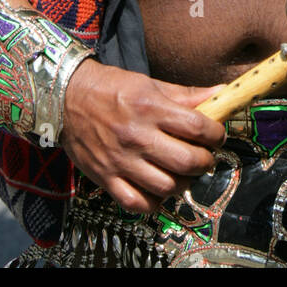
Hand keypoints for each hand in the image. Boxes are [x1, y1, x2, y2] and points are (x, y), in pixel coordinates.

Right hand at [61, 58, 226, 213]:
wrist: (66, 98)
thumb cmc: (111, 88)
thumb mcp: (149, 84)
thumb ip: (185, 95)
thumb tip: (219, 94)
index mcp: (150, 108)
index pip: (197, 127)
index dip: (215, 134)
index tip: (216, 135)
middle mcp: (137, 136)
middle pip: (186, 161)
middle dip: (205, 161)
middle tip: (204, 156)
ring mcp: (121, 161)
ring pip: (166, 186)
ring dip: (183, 183)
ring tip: (183, 172)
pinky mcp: (106, 178)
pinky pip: (136, 202)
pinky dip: (154, 202)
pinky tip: (159, 189)